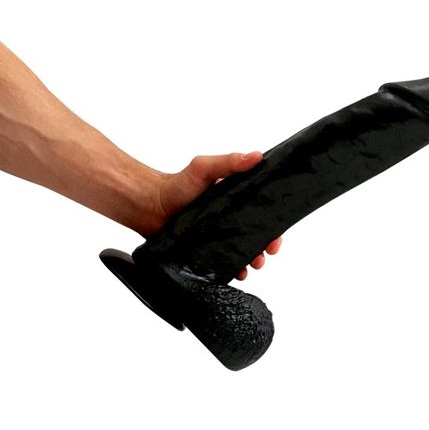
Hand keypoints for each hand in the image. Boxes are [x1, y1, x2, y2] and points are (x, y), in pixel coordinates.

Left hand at [149, 151, 281, 280]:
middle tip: (266, 253)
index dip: (274, 225)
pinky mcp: (207, 252)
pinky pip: (225, 264)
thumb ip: (228, 162)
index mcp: (236, 200)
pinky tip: (238, 273)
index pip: (262, 213)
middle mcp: (230, 220)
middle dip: (266, 247)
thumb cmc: (176, 185)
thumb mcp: (204, 168)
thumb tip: (257, 156)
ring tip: (254, 264)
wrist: (150, 207)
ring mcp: (219, 237)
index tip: (277, 235)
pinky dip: (234, 270)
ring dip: (253, 260)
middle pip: (257, 236)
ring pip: (243, 252)